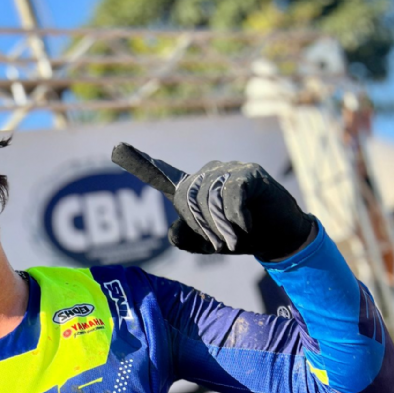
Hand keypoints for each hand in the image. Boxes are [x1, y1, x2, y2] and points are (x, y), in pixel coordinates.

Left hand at [111, 143, 315, 260]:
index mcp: (193, 189)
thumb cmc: (240, 236)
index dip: (140, 164)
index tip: (116, 148)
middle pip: (188, 199)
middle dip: (202, 227)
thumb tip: (173, 231)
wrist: (277, 235)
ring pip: (209, 198)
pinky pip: (233, 195)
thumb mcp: (210, 244)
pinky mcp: (251, 174)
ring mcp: (230, 170)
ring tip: (236, 238)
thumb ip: (188, 240)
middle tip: (221, 244)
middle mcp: (208, 173)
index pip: (162, 175)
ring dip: (221, 227)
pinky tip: (245, 227)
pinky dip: (237, 218)